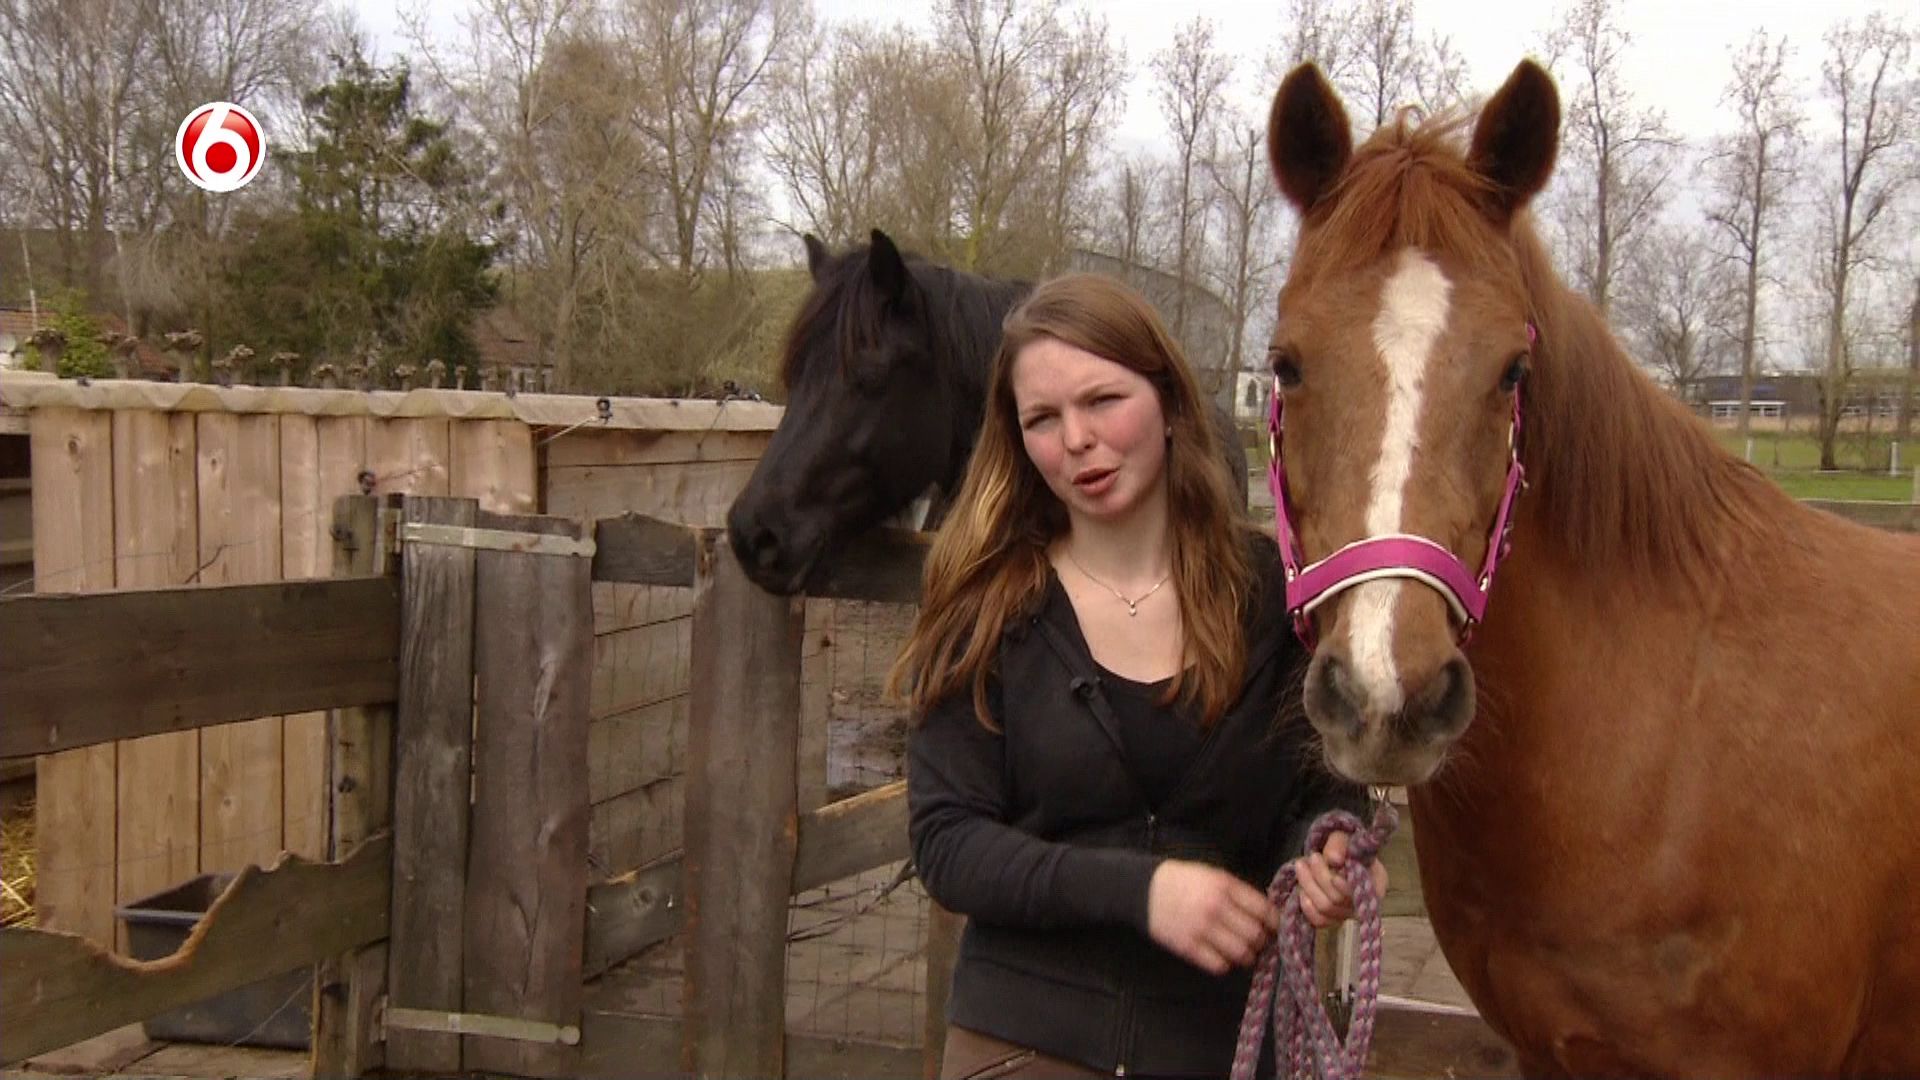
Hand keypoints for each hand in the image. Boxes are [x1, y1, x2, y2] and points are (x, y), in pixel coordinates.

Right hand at [1146, 860, 1280, 974]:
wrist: (1144, 888)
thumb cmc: (1183, 880)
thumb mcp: (1213, 875)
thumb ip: (1238, 892)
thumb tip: (1267, 913)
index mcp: (1224, 886)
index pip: (1263, 910)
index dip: (1275, 922)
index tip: (1275, 928)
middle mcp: (1215, 907)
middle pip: (1255, 934)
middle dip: (1262, 941)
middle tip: (1260, 942)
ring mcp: (1201, 929)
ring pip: (1240, 953)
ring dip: (1247, 956)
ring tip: (1244, 952)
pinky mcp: (1187, 946)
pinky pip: (1219, 965)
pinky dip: (1226, 964)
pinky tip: (1223, 956)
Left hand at [1293, 830, 1388, 929]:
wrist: (1335, 854)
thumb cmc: (1344, 845)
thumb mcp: (1343, 836)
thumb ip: (1339, 844)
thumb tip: (1333, 859)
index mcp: (1377, 882)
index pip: (1361, 892)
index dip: (1344, 885)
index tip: (1330, 863)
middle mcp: (1364, 903)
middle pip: (1338, 900)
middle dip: (1320, 877)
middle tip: (1311, 857)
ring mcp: (1348, 913)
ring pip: (1325, 909)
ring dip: (1309, 886)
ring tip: (1301, 865)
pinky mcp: (1333, 919)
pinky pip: (1320, 921)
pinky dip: (1307, 907)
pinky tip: (1302, 891)